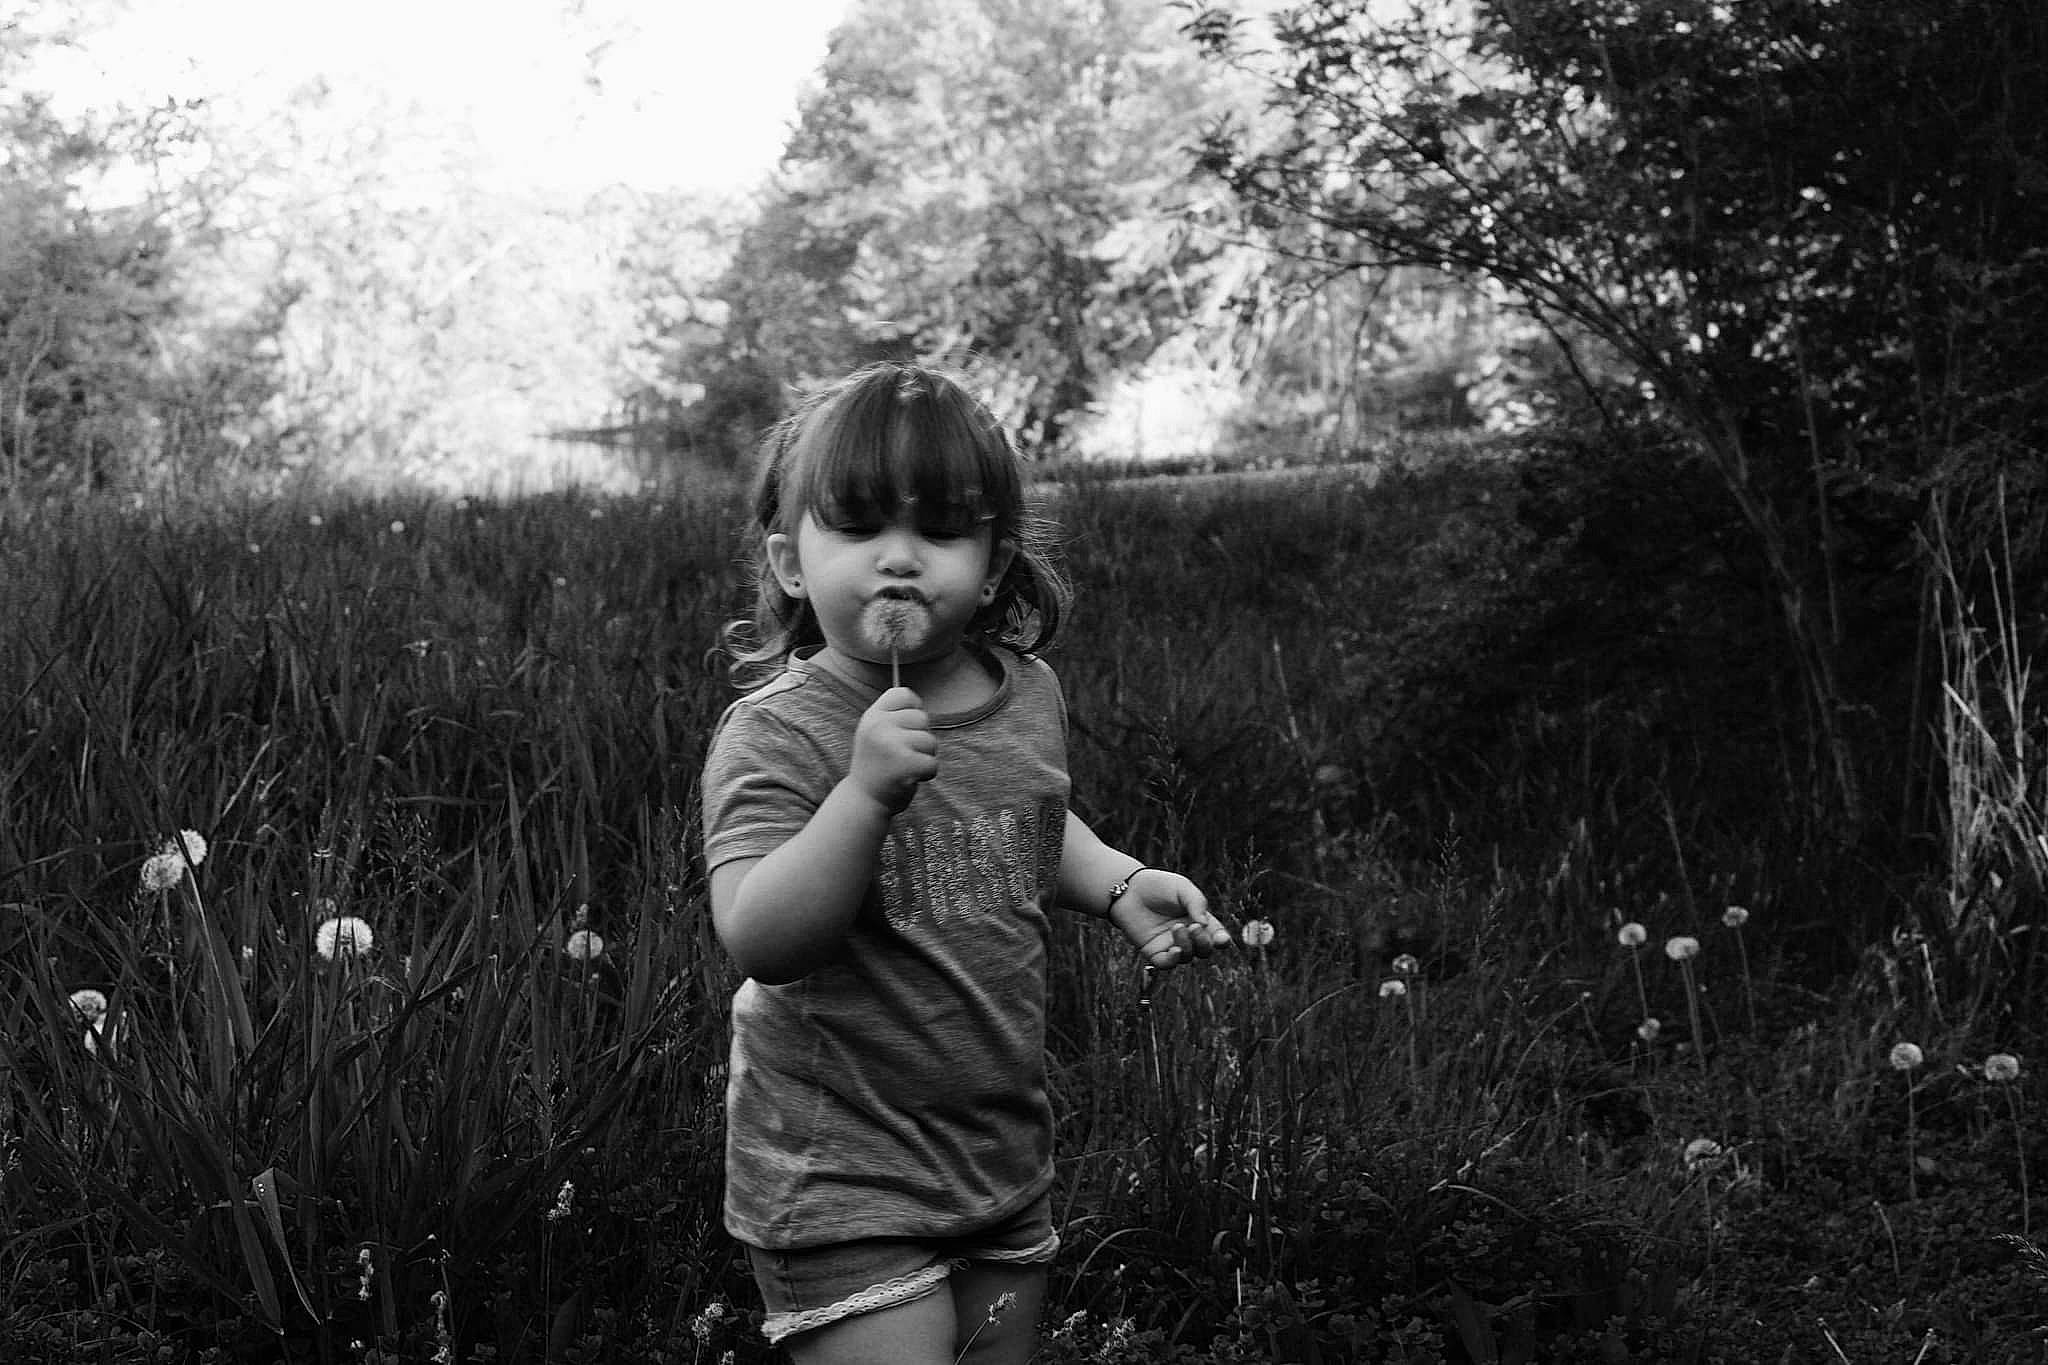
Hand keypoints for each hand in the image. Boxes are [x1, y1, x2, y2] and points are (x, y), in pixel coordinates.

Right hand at [849, 686, 937, 812]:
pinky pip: (933, 763)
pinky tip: (910, 778)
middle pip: (922, 718)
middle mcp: (879, 726)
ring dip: (924, 757)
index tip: (906, 727)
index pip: (904, 694)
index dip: (913, 709)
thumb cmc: (876, 765)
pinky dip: (927, 774)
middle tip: (901, 755)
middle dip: (920, 738)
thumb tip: (920, 706)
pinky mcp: (905, 764)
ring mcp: (891, 744)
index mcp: (872, 716)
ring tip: (904, 767)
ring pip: (930, 741)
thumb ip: (893, 717)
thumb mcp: (875, 733)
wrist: (864, 800)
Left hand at [1108, 869, 1231, 969]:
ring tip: (1176, 927)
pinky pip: (1168, 964)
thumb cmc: (1158, 885)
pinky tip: (1174, 949)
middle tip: (1193, 927)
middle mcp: (1187, 935)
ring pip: (1188, 957)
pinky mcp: (1154, 951)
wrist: (1129, 889)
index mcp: (1198, 920)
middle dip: (1204, 943)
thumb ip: (1197, 903)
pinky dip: (1174, 960)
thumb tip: (1205, 925)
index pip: (1216, 936)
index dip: (1222, 941)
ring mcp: (1171, 944)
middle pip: (1204, 950)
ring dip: (1187, 946)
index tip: (1222, 940)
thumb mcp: (1182, 888)